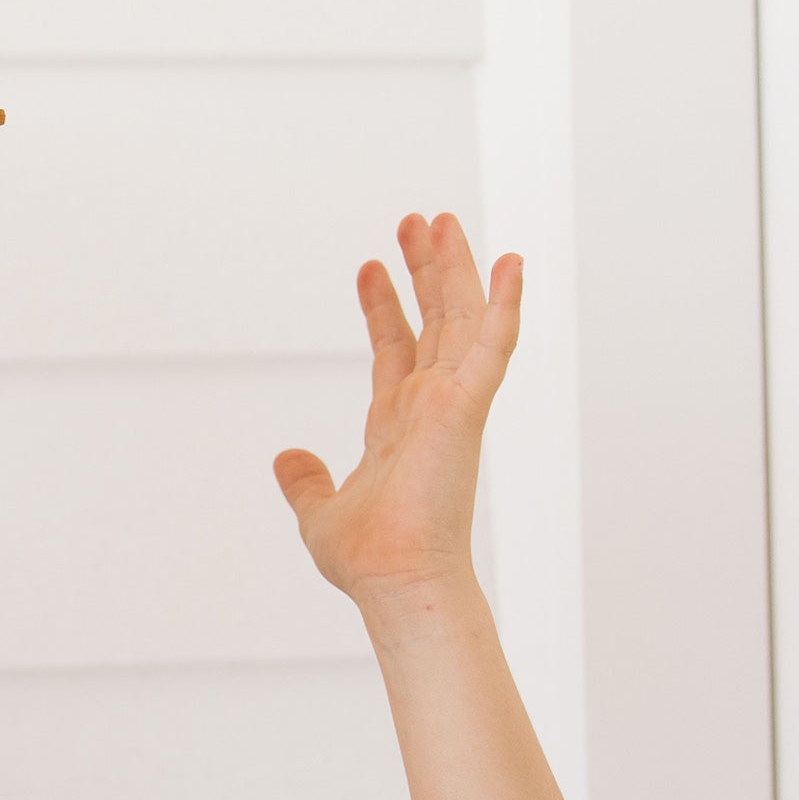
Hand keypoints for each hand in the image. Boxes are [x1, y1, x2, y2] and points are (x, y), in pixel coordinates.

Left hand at [273, 213, 520, 609]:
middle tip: (414, 221)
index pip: (395, 351)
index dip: (383, 308)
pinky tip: (511, 261)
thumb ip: (306, 481)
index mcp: (398, 427)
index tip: (368, 267)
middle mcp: (430, 408)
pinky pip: (492, 345)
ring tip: (438, 220)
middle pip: (433, 322)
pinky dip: (504, 303)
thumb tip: (286, 458)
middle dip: (424, 271)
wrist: (393, 578)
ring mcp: (452, 404)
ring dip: (453, 269)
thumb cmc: (368, 558)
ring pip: (460, 320)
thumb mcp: (319, 511)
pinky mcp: (467, 407)